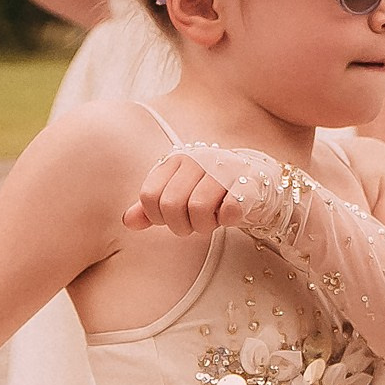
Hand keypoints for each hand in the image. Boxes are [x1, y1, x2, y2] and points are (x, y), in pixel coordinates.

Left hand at [123, 148, 250, 235]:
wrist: (256, 179)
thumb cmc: (211, 190)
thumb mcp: (178, 195)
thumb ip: (151, 208)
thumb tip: (128, 222)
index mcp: (176, 159)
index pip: (149, 197)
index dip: (159, 217)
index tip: (174, 217)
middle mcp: (198, 159)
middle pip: (171, 206)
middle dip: (182, 225)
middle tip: (195, 222)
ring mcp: (223, 168)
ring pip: (198, 209)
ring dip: (205, 225)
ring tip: (213, 219)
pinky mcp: (248, 181)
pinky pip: (229, 209)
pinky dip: (227, 219)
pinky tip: (230, 214)